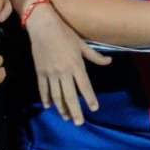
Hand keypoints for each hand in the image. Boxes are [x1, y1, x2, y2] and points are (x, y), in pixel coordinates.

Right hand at [25, 0, 107, 124]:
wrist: (43, 26)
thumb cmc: (65, 33)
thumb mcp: (82, 44)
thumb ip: (95, 56)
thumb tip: (109, 62)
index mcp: (76, 65)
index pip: (85, 86)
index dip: (89, 98)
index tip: (94, 109)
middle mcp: (64, 72)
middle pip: (70, 95)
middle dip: (75, 111)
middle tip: (79, 123)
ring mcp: (51, 73)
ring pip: (56, 95)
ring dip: (61, 108)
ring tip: (66, 118)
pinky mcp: (40, 72)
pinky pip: (43, 89)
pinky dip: (46, 98)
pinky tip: (49, 106)